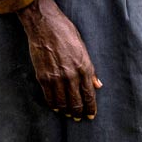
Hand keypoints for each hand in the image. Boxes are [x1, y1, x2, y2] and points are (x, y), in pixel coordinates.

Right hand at [18, 0, 101, 119]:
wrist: (44, 24)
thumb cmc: (65, 32)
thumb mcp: (83, 48)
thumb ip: (90, 69)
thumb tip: (98, 85)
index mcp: (84, 67)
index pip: (89, 95)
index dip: (90, 107)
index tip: (91, 115)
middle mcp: (71, 75)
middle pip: (76, 102)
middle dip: (79, 112)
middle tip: (79, 117)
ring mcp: (56, 77)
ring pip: (62, 103)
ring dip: (66, 111)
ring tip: (68, 114)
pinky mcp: (43, 76)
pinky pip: (49, 97)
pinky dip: (53, 104)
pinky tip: (56, 107)